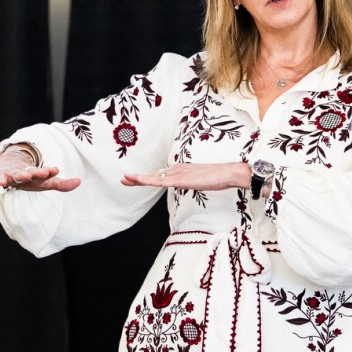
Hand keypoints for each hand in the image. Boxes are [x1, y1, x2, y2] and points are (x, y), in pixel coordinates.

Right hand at [0, 149, 80, 192]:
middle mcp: (27, 173)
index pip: (45, 174)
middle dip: (38, 173)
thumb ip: (62, 184)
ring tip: (26, 175)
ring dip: (23, 175)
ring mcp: (14, 174)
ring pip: (19, 175)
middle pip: (33, 173)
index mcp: (38, 175)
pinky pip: (0, 177)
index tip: (56, 170)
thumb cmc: (33, 178)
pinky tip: (1, 181)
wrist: (11, 164)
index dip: (50, 172)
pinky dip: (0, 178)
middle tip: (44, 173)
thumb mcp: (47, 183)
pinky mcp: (2, 175)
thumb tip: (79, 181)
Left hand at [121, 162, 251, 191]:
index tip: (138, 180)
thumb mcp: (203, 180)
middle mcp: (177, 169)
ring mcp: (177, 173)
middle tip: (124, 178)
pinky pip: (159, 181)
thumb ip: (194, 181)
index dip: (148, 178)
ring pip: (153, 177)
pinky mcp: (179, 179)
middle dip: (138, 178)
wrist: (227, 173)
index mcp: (182, 169)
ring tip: (125, 179)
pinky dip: (146, 180)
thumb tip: (192, 182)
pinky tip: (137, 180)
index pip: (161, 175)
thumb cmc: (219, 177)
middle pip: (154, 175)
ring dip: (138, 179)